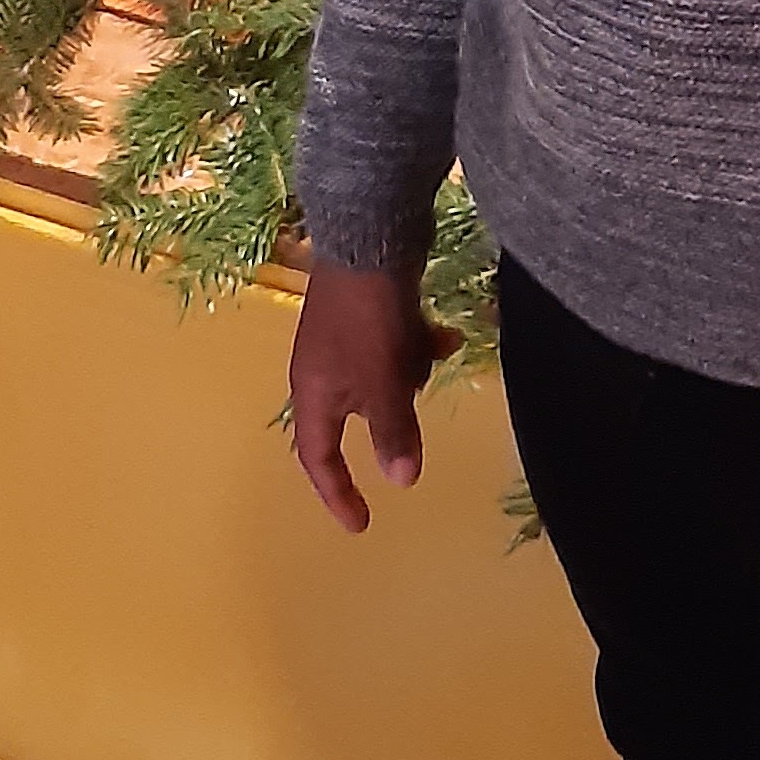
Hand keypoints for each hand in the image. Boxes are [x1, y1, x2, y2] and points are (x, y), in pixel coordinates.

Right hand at [288, 259, 452, 530]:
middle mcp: (324, 370)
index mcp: (313, 393)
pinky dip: (418, 344)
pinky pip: (396, 345)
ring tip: (429, 347)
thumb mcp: (382, 382)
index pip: (318, 458)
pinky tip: (445, 333)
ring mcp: (347, 339)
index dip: (337, 494)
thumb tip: (403, 482)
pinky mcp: (370, 312)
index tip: (362, 525)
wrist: (369, 234)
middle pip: (357, 416)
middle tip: (414, 406)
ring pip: (384, 379)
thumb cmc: (367, 318)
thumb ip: (393, 432)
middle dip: (391, 414)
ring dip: (410, 372)